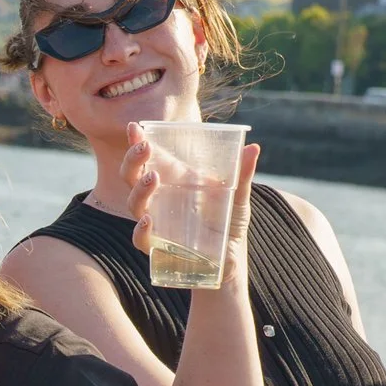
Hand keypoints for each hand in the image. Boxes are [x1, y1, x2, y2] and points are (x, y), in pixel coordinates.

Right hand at [125, 125, 260, 289]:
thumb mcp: (238, 195)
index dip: (136, 143)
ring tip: (153, 178)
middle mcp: (158, 199)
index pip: (149, 158)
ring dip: (140, 189)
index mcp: (173, 181)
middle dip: (133, 159)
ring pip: (134, 204)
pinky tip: (148, 221)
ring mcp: (156, 223)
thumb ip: (242, 173)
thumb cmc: (229, 222)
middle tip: (144, 147)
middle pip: (132, 176)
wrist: (230, 258)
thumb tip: (253, 147)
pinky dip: (140, 230)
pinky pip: (140, 239)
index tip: (135, 128)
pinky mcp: (159, 248)